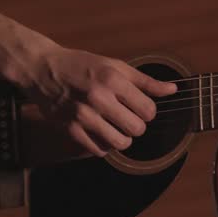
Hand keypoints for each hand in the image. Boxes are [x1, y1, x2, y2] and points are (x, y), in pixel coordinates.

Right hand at [24, 46, 178, 156]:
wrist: (43, 70)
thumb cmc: (82, 65)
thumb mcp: (115, 66)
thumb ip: (145, 81)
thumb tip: (173, 90)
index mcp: (113, 79)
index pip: (148, 110)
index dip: (148, 111)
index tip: (139, 107)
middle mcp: (99, 98)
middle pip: (137, 129)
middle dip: (137, 125)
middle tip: (128, 118)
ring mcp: (83, 116)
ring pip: (120, 143)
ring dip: (123, 138)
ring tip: (116, 127)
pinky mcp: (70, 130)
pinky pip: (99, 150)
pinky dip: (104, 145)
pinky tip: (101, 133)